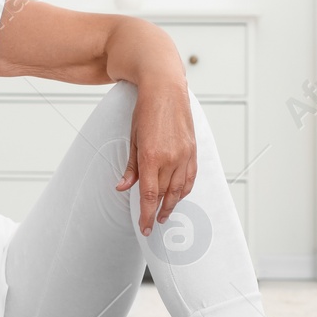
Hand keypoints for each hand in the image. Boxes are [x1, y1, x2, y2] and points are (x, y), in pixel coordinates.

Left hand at [114, 80, 196, 235]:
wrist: (165, 89)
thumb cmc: (146, 110)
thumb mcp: (133, 138)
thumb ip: (131, 167)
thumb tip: (123, 187)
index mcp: (151, 156)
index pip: (150, 195)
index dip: (146, 214)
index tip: (144, 227)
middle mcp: (170, 158)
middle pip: (164, 195)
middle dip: (157, 212)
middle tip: (152, 224)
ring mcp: (184, 154)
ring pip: (179, 189)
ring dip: (172, 205)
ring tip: (164, 214)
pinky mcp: (193, 150)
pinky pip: (190, 177)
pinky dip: (184, 190)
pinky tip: (178, 197)